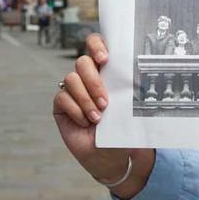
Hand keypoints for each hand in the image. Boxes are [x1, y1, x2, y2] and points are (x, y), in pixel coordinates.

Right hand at [53, 33, 153, 197]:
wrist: (112, 155)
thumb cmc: (123, 128)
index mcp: (106, 71)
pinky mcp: (61, 105)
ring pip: (71, 79)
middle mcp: (87, 77)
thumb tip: (136, 79)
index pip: (96, 44)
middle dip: (93, 80)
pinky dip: (76, 111)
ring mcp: (73, 90)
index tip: (104, 58)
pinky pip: (63, 98)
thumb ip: (129, 91)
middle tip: (105, 101)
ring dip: (86, 99)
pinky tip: (86, 122)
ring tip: (98, 117)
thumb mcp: (130, 108)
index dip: (96, 44)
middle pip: (82, 62)